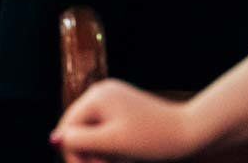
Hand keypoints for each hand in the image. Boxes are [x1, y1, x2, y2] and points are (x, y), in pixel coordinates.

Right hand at [52, 79, 198, 162]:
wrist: (193, 131)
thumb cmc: (154, 140)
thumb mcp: (114, 143)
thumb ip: (81, 140)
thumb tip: (54, 139)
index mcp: (96, 97)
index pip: (69, 128)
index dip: (75, 153)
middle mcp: (100, 91)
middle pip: (78, 126)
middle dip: (86, 151)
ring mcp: (112, 96)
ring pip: (91, 127)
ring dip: (97, 148)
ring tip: (115, 162)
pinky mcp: (123, 104)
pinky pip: (104, 125)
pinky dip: (108, 142)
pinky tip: (121, 153)